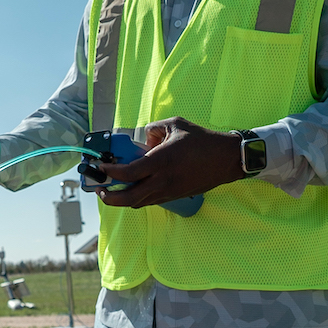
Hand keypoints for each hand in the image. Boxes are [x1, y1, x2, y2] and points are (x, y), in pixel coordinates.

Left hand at [96, 117, 244, 207]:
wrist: (226, 159)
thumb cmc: (202, 140)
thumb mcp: (175, 125)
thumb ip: (153, 130)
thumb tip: (144, 139)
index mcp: (160, 161)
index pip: (127, 173)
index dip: (110, 172)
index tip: (100, 168)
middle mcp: (162, 180)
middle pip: (128, 198)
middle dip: (109, 197)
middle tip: (100, 190)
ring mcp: (169, 191)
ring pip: (138, 202)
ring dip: (123, 199)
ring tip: (113, 190)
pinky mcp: (175, 196)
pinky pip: (150, 201)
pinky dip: (138, 198)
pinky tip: (135, 188)